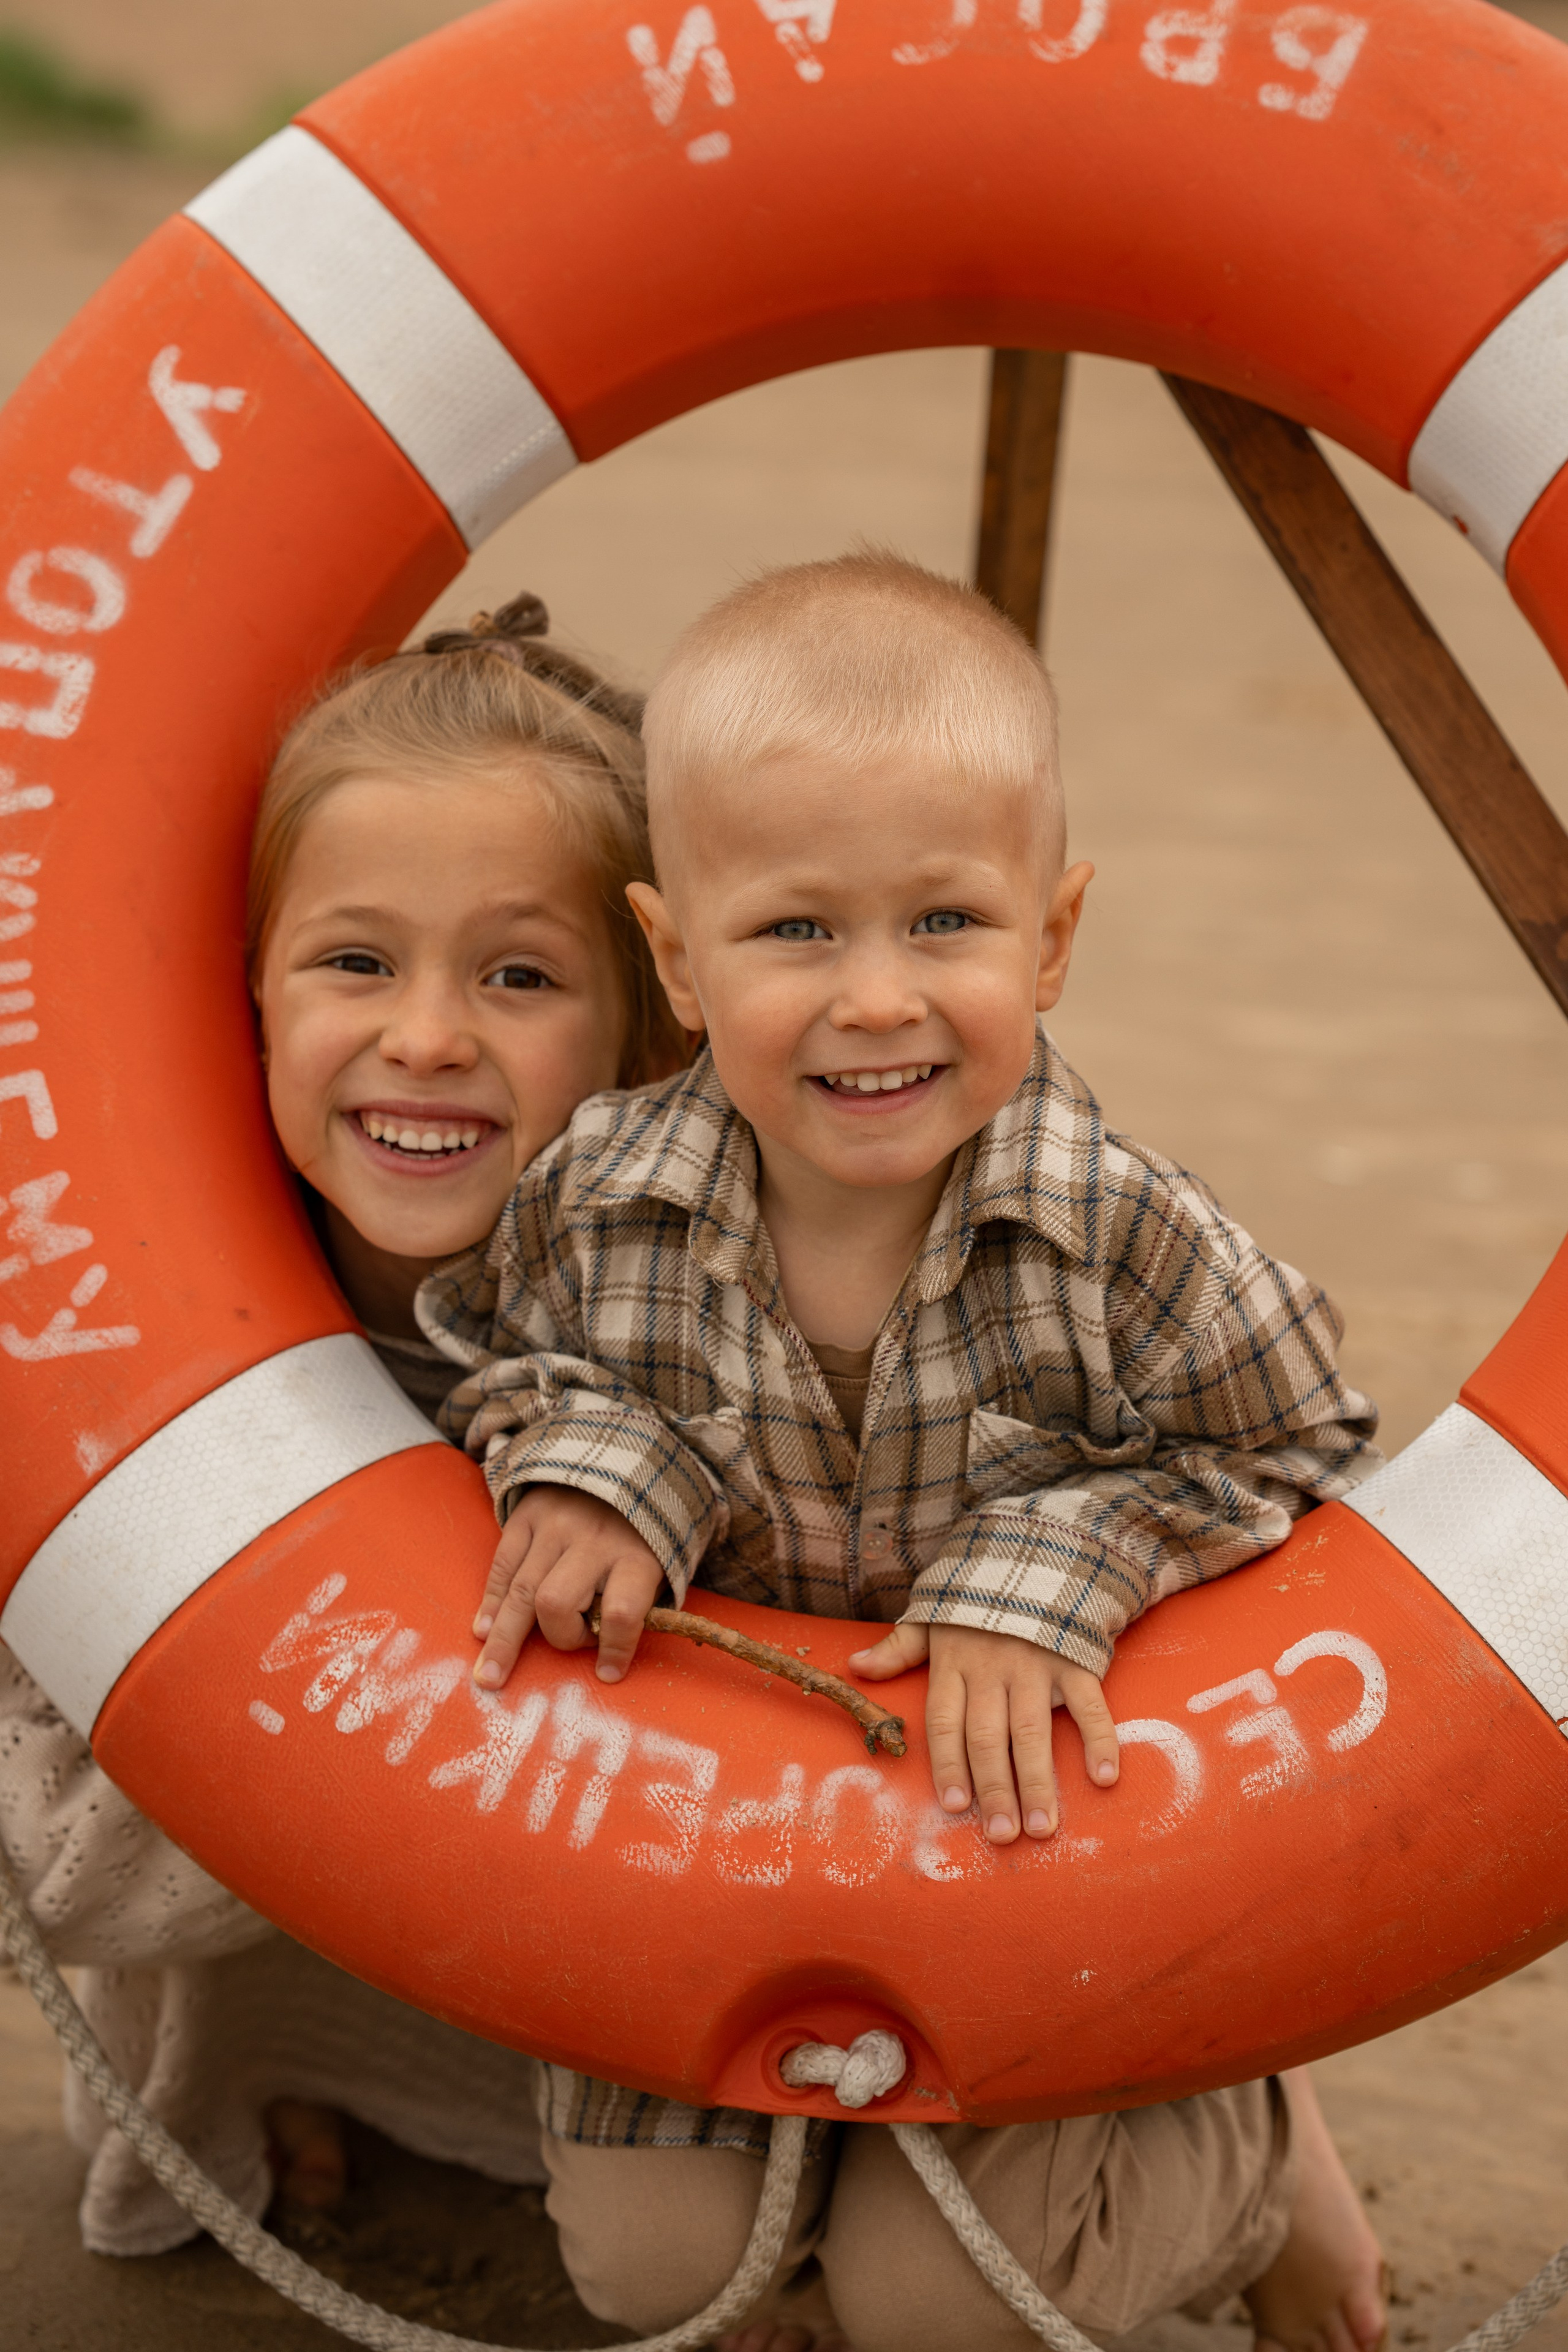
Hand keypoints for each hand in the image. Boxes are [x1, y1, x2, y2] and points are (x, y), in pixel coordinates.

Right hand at [473, 1486, 663, 1689]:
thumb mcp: (659, 1562)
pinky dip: (493, 1602)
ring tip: (490, 1675)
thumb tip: (606, 1659)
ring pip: (522, 1590)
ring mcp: (555, 1526)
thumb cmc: (643, 1531)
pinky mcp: (528, 1514)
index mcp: (636, 1557)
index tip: (609, 1673)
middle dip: (555, 1638)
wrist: (623, 1461)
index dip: (615, 1648)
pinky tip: (485, 1630)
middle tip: (543, 1669)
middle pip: (557, 1603)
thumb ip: (636, 1603)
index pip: (622, 1612)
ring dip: (504, 1638)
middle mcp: (593, 1541)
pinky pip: (503, 1565)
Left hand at [848, 1621, 1117, 1842]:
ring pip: (1034, 1730)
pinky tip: (1104, 1777)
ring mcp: (1035, 1665)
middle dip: (994, 1789)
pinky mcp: (1075, 1659)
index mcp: (954, 1664)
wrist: (1033, 1554)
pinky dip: (1099, 1739)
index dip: (947, 1765)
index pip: (944, 1723)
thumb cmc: (976, 1602)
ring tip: (1042, 1826)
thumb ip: (898, 1649)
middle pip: (988, 1737)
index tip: (955, 1806)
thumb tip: (855, 1668)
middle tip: (1002, 1835)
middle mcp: (992, 1669)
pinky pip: (1089, 1704)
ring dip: (1039, 1781)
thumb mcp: (930, 1618)